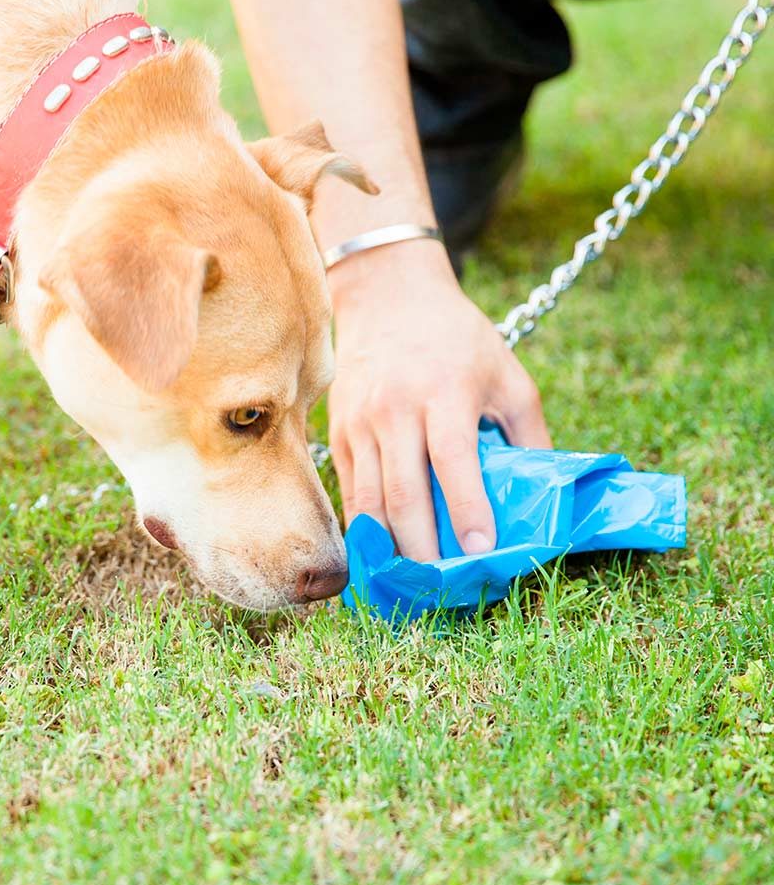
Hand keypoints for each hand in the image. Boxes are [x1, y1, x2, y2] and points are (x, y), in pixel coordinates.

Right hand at [327, 234, 550, 560]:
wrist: (388, 297)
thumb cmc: (459, 340)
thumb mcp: (508, 375)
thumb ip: (529, 434)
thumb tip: (545, 496)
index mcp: (446, 392)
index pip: (454, 460)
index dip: (467, 509)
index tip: (482, 551)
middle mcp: (397, 408)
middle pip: (405, 491)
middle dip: (424, 547)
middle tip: (442, 587)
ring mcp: (361, 422)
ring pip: (370, 499)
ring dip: (391, 547)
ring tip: (411, 583)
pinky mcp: (340, 432)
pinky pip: (351, 491)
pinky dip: (366, 528)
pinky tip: (383, 555)